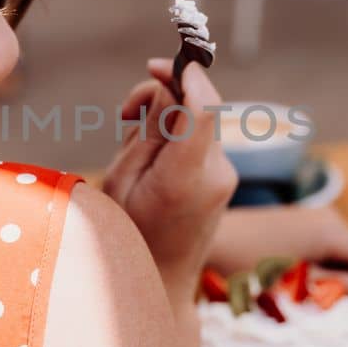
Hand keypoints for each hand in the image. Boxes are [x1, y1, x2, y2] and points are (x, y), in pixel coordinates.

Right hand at [103, 58, 237, 303]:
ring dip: (165, 114)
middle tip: (124, 112)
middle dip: (164, 93)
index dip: (186, 76)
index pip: (202, 110)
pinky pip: (199, 137)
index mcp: (184, 178)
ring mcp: (224, 175)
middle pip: (199, 106)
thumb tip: (169, 87)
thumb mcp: (123, 180)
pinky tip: (149, 153)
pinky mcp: (223, 176)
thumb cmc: (129, 234)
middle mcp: (215, 173)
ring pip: (198, 119)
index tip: (158, 64)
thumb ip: (148, 132)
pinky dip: (175, 132)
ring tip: (129, 139)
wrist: (161, 281)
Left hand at [209, 205, 347, 310]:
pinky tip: (298, 283)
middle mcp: (330, 217)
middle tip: (328, 309)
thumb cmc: (249, 270)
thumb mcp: (302, 287)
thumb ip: (345, 291)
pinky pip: (326, 248)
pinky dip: (322, 268)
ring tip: (309, 297)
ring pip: (345, 255)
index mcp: (334, 231)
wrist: (208, 244)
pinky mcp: (299, 222)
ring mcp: (314, 217)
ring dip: (337, 279)